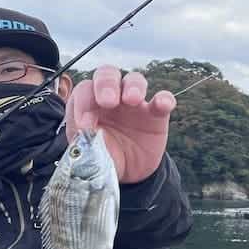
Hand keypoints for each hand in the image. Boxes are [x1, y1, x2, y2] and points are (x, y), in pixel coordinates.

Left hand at [65, 65, 175, 182]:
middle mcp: (110, 97)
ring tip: (132, 100)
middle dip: (106, 84)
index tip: (86, 125)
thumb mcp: (89, 152)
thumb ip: (86, 141)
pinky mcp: (155, 115)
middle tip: (108, 101)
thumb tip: (87, 130)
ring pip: (134, 80)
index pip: (84, 90)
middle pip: (107, 74)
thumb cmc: (102, 156)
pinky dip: (164, 99)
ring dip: (133, 86)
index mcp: (89, 104)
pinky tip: (162, 104)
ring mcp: (134, 103)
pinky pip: (163, 100)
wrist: (127, 173)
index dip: (83, 103)